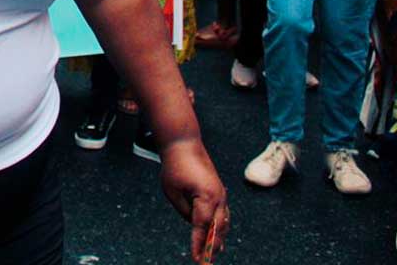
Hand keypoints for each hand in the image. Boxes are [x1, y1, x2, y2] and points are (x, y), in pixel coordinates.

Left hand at [159, 138, 228, 263]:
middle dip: (212, 246)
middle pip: (217, 228)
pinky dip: (220, 226)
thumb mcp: (172, 192)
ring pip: (223, 222)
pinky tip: (217, 236)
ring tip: (213, 254)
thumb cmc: (175, 166)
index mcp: (206, 196)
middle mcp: (218, 197)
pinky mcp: (219, 192)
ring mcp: (221, 194)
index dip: (199, 244)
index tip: (196, 258)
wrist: (184, 144)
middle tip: (205, 261)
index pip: (202, 226)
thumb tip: (194, 224)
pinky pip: (222, 214)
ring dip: (219, 237)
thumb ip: (184, 211)